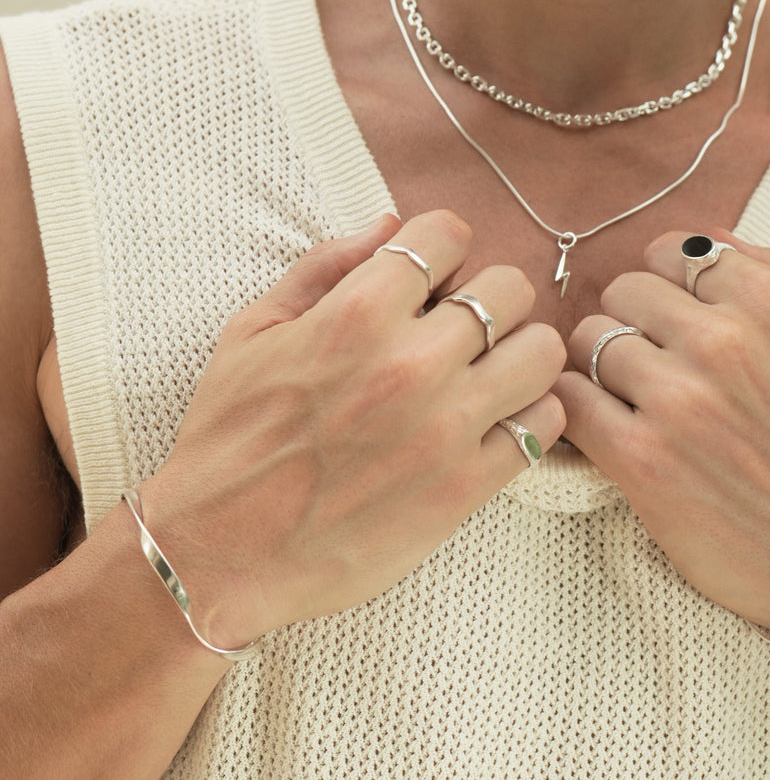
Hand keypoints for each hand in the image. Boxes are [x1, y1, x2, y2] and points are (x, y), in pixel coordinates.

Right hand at [140, 210, 566, 645]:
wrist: (218, 555)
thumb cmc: (229, 438)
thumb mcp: (254, 330)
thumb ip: (325, 266)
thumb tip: (390, 224)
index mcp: (356, 313)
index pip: (448, 233)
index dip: (441, 247)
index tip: (429, 277)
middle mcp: (410, 362)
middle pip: (510, 286)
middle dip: (488, 296)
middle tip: (462, 327)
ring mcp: (444, 426)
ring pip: (542, 352)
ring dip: (519, 353)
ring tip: (488, 372)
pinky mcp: (464, 488)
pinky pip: (543, 427)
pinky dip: (528, 417)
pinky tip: (494, 423)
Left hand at [551, 230, 769, 638]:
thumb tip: (706, 240)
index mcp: (767, 301)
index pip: (671, 252)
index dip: (668, 288)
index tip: (678, 322)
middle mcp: (721, 340)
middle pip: (622, 291)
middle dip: (633, 325)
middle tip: (655, 366)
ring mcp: (677, 398)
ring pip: (588, 340)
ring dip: (602, 369)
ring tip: (634, 402)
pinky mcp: (641, 458)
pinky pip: (569, 400)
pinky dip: (576, 411)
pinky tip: (604, 428)